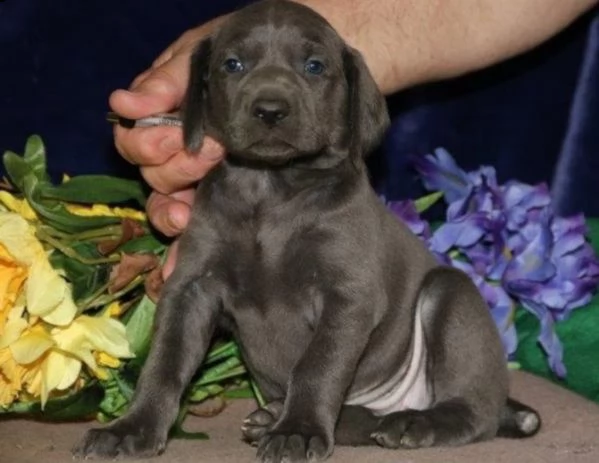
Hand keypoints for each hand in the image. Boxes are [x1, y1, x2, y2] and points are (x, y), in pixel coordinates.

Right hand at [110, 18, 227, 277]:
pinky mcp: (215, 200)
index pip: (132, 142)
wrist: (283, 72)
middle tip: (214, 150)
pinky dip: (180, 242)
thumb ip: (168, 81)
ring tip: (194, 200)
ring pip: (164, 203)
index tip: (179, 133)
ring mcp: (193, 179)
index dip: (148, 143)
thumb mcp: (201, 59)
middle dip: (177, 165)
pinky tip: (181, 249)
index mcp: (162, 119)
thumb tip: (123, 102)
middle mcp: (173, 152)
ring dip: (175, 205)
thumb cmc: (237, 60)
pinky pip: (189, 225)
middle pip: (151, 175)